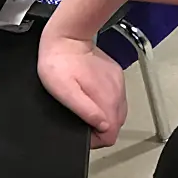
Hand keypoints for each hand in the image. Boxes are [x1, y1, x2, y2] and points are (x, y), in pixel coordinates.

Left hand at [38, 29, 126, 147]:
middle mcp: (117, 93)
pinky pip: (114, 97)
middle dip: (100, 128)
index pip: (112, 135)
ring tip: (85, 107)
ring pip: (116, 112)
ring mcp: (118, 84)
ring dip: (103, 115)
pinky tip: (90, 94)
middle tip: (82, 121)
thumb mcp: (64, 91)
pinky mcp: (115, 76)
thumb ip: (86, 110)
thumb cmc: (59, 63)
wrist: (66, 37)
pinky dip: (104, 102)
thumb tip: (102, 126)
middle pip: (115, 125)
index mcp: (107, 100)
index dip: (96, 140)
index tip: (83, 134)